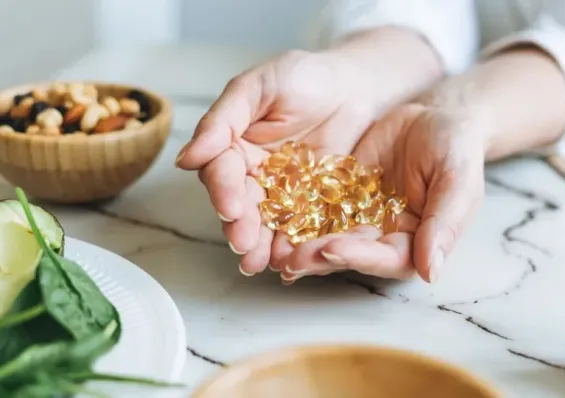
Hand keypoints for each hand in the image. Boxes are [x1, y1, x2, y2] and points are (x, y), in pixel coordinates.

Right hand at [175, 28, 442, 276]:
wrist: (356, 86)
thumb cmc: (304, 77)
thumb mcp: (259, 86)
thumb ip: (224, 119)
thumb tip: (185, 158)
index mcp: (234, 145)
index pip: (222, 171)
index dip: (223, 190)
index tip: (229, 207)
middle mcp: (253, 173)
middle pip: (241, 204)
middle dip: (240, 225)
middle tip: (243, 244)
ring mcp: (283, 192)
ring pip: (267, 222)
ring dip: (261, 244)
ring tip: (261, 264)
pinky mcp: (311, 204)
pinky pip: (301, 226)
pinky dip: (295, 244)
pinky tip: (292, 262)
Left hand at [278, 103, 486, 283]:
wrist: (435, 116)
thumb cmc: (456, 149)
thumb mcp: (457, 180)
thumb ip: (445, 223)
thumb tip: (432, 271)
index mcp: (415, 242)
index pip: (386, 258)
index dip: (358, 256)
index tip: (331, 249)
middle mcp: (382, 236)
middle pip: (349, 253)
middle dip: (319, 256)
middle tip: (289, 258)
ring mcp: (358, 217)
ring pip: (326, 235)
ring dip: (300, 244)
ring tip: (272, 248)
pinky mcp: (339, 195)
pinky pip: (315, 206)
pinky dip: (295, 213)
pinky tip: (273, 216)